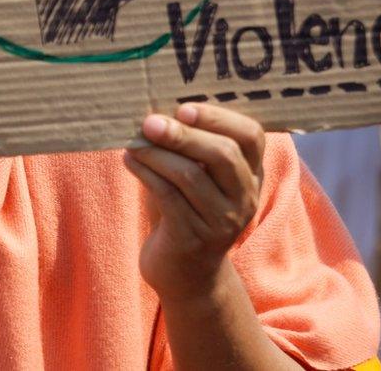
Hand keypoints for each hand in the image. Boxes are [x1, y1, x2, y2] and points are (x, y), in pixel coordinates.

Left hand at [123, 103, 263, 302]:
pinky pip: (168, 197)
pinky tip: (129, 160)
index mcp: (251, 175)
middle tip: (150, 122)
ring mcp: (221, 221)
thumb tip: (155, 104)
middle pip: (222, 154)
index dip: (220, 117)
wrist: (186, 275)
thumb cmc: (186, 210)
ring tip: (133, 142)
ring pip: (191, 176)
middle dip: (183, 134)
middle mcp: (244, 198)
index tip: (184, 107)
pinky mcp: (193, 239)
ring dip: (157, 153)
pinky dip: (146, 173)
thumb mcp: (198, 177)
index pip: (252, 137)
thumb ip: (191, 146)